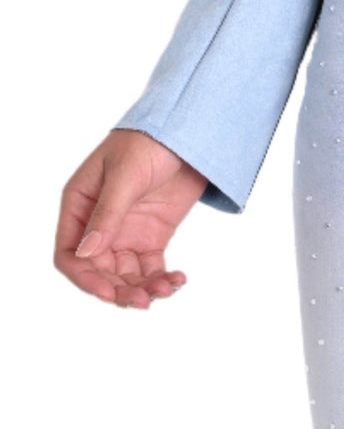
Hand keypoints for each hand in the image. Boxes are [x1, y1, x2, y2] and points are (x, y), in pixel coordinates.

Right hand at [55, 130, 207, 307]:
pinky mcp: (152, 236)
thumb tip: (86, 254)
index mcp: (80, 205)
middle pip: (99, 271)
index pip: (70, 253)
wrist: (189, 128)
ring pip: (125, 275)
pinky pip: (150, 268)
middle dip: (119, 289)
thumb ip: (108, 214)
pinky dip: (162, 279)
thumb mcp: (126, 175)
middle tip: (144, 300)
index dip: (85, 277)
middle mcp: (99, 224)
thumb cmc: (149, 140)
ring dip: (142, 288)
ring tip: (166, 290)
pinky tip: (177, 281)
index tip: (109, 292)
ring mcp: (126, 232)